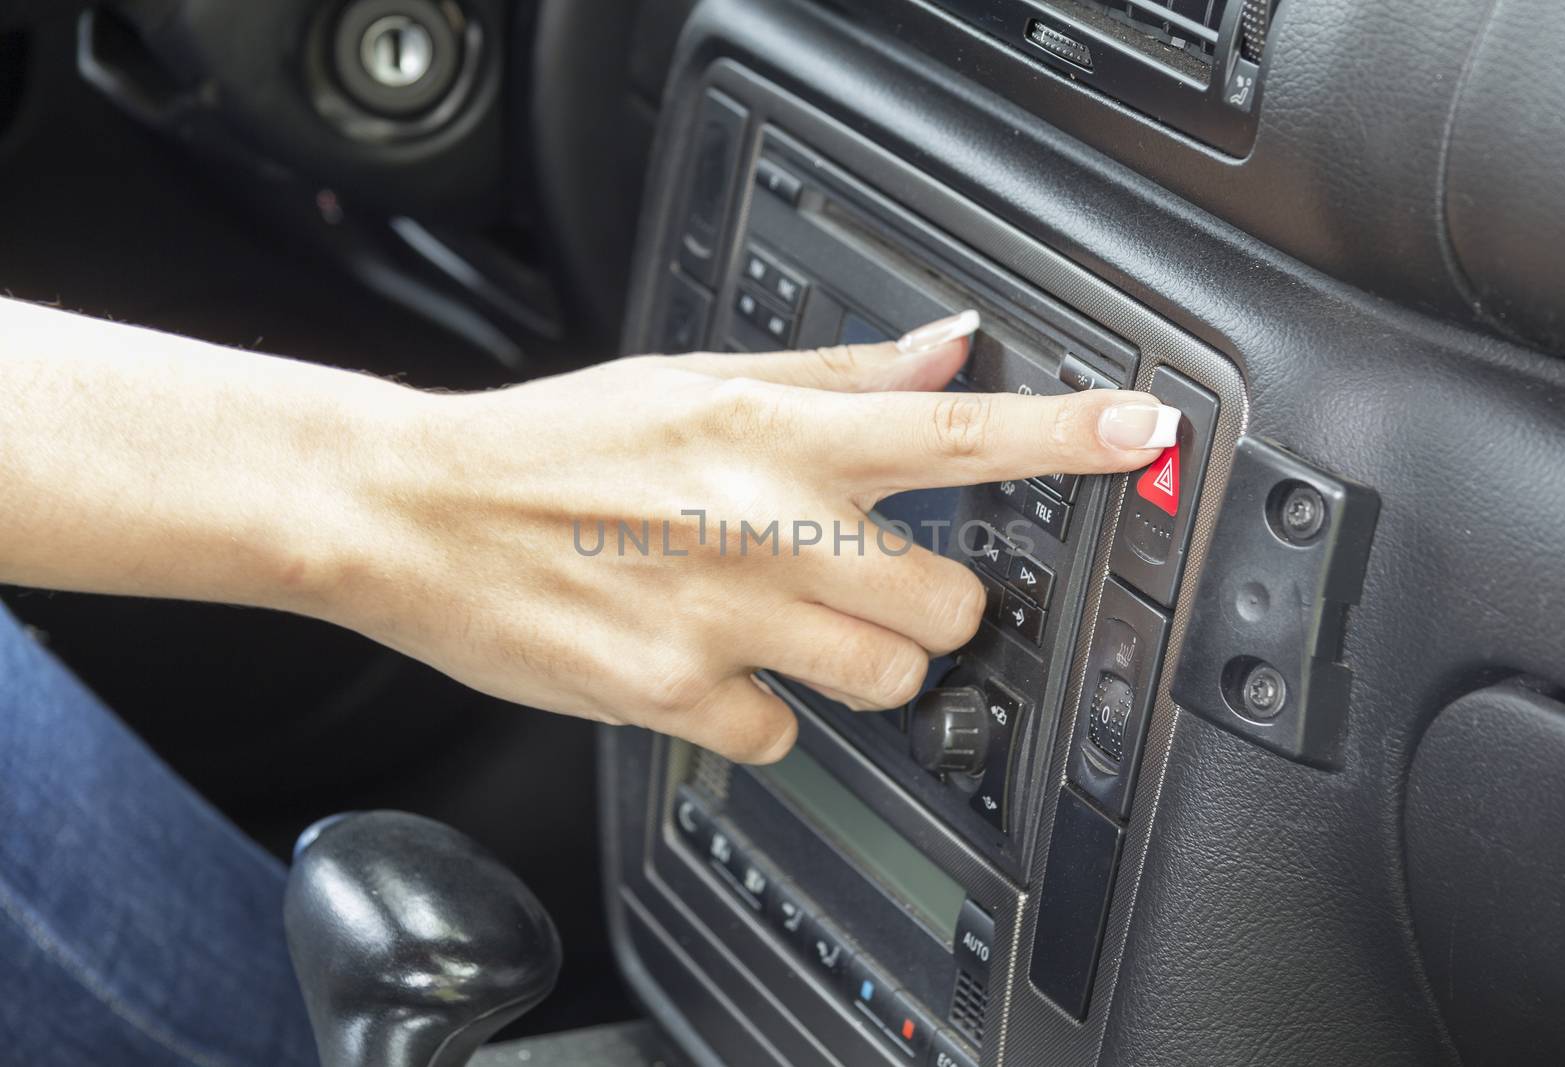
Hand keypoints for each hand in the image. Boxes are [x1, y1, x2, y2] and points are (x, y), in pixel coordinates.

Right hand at [318, 312, 1178, 763]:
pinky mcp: (676, 699)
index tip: (1143, 436)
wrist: (418, 513)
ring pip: (888, 680)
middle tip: (877, 579)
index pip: (960, 436)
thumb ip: (836, 376)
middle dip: (935, 602)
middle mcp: (767, 529)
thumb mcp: (693, 379)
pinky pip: (783, 735)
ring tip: (786, 623)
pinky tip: (710, 664)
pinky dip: (761, 711)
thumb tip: (947, 352)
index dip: (1071, 437)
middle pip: (951, 604)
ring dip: (861, 661)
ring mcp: (726, 623)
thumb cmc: (553, 444)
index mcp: (776, 436)